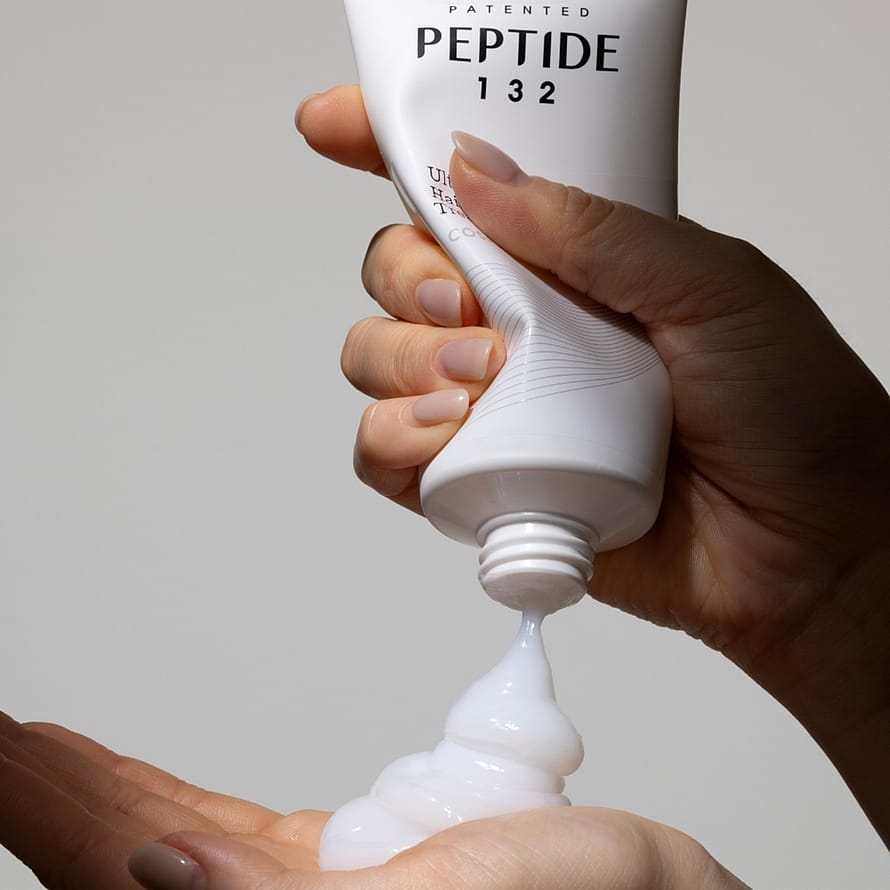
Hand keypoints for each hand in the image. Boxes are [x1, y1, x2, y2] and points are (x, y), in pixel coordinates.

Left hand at [0, 713, 750, 889]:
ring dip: (99, 797)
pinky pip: (231, 842)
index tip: (1, 749)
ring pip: (172, 852)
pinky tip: (138, 793)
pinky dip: (168, 806)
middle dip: (58, 798)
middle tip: (5, 740)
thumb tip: (160, 881)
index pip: (130, 876)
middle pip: (134, 867)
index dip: (51, 808)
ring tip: (38, 753)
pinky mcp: (347, 882)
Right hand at [297, 87, 889, 842]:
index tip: (333, 124)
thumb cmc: (793, 414)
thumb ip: (593, 228)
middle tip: (473, 314)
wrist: (808, 553)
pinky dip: (393, 445)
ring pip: (377, 359)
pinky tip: (448, 441)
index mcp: (573, 261)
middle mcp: (521, 328)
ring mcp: (497, 408)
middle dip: (409, 282)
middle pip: (396, 274)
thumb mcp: (714, 286)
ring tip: (483, 388)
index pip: (462, 191)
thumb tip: (477, 174)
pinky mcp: (482, 484)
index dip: (387, 148)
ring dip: (404, 365)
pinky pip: (388, 455)